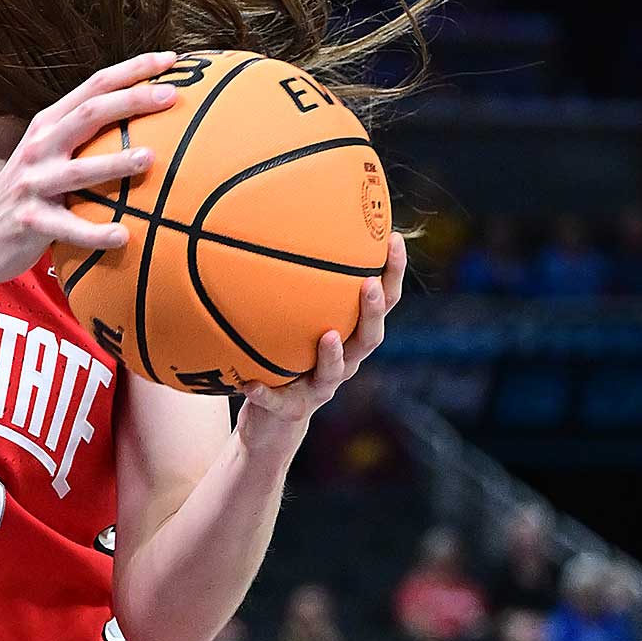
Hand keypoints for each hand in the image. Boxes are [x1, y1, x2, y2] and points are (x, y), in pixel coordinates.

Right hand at [0, 55, 178, 287]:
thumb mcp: (48, 153)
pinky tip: (124, 236)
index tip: (170, 59)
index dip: (132, 69)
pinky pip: (69, 228)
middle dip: (131, 101)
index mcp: (49, 124)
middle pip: (89, 114)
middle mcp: (40, 147)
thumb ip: (84, 135)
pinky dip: (96, 233)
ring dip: (115, 163)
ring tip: (150, 158)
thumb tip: (144, 121)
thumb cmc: (29, 191)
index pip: (94, 86)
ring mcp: (34, 184)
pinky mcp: (31, 222)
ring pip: (78, 170)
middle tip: (172, 96)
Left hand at [237, 235, 405, 448]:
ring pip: (336, 372)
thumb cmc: (284, 358)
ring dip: (333, 355)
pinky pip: (278, 400)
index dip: (392, 274)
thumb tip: (283, 218)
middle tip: (369, 284)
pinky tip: (248, 382)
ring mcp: (320, 388)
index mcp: (351, 336)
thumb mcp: (291, 320)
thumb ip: (294, 284)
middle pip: (370, 337)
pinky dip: (265, 391)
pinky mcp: (291, 410)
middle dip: (372, 311)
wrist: (271, 422)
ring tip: (327, 335)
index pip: (382, 302)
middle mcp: (345, 362)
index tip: (393, 239)